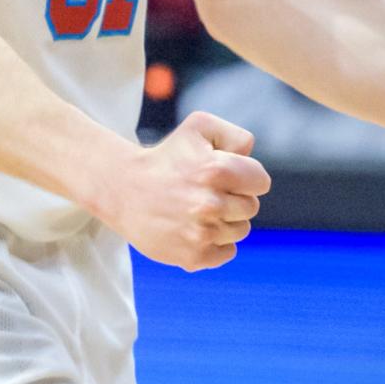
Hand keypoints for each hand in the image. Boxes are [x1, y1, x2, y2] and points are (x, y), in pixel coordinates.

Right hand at [109, 112, 270, 271]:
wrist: (124, 190)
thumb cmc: (167, 157)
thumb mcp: (198, 127)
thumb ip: (235, 136)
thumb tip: (250, 157)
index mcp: (216, 170)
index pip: (260, 181)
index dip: (245, 176)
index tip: (224, 175)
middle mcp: (210, 204)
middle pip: (251, 207)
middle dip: (234, 198)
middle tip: (206, 192)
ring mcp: (201, 233)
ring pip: (240, 230)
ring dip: (225, 220)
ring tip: (197, 210)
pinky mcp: (193, 256)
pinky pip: (227, 252)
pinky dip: (216, 242)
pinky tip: (194, 228)